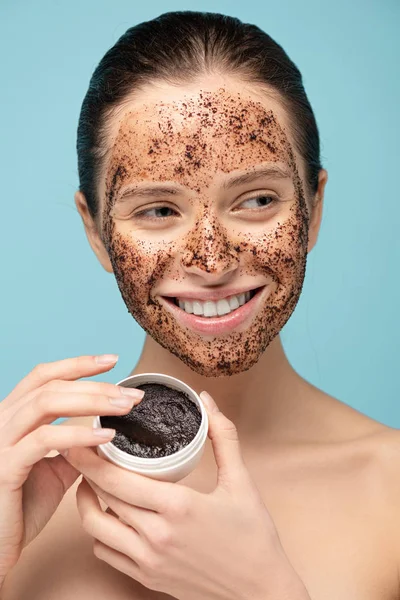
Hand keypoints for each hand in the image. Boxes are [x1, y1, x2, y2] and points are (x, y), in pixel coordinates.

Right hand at [0, 353, 143, 584]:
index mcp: (14, 417)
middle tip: (130, 394)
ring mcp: (1, 442)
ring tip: (124, 408)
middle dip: (95, 385)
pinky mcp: (4, 467)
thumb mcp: (54, 469)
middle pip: (51, 385)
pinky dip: (78, 434)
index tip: (112, 361)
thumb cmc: (22, 506)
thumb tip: (102, 430)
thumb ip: (73, 447)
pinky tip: (106, 436)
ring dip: (92, 401)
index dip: (78, 364)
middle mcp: (3, 421)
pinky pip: (44, 440)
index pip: (44, 376)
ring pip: (46, 402)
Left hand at [63, 390, 309, 599]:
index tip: (77, 440)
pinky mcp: (147, 578)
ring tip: (92, 482)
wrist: (261, 591)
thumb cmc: (253, 537)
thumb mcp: (241, 481)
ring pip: (96, 529)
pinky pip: (107, 552)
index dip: (91, 459)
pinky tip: (111, 515)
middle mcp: (155, 536)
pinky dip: (100, 531)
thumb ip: (223, 436)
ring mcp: (148, 561)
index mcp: (177, 507)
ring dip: (88, 503)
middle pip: (102, 499)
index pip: (117, 480)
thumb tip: (206, 400)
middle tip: (83, 452)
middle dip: (86, 473)